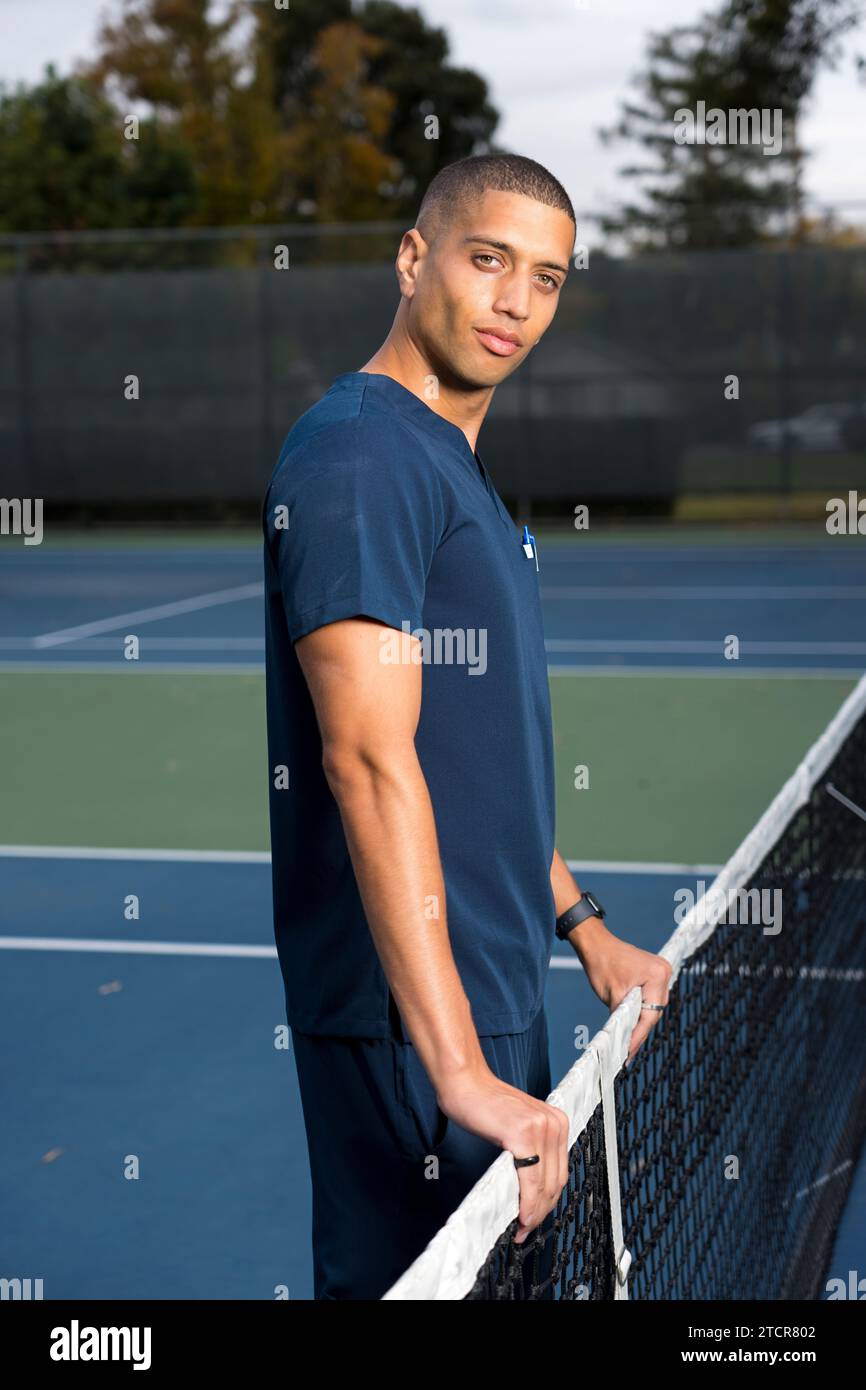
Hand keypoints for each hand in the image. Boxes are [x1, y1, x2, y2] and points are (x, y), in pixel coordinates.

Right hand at [436, 1067, 569, 1244]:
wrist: (466, 1083)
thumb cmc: (484, 1104)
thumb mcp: (519, 1125)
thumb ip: (532, 1149)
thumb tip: (534, 1189)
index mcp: (558, 1121)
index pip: (560, 1172)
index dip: (548, 1201)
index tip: (535, 1218)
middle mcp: (554, 1124)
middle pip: (555, 1182)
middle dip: (542, 1211)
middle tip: (525, 1231)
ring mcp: (540, 1128)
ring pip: (544, 1185)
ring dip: (534, 1213)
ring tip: (521, 1228)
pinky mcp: (523, 1135)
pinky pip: (530, 1180)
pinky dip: (527, 1203)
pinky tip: (520, 1216)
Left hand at [568, 918, 671, 1062]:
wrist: (596, 944)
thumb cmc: (602, 964)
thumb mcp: (612, 995)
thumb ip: (622, 1018)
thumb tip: (623, 1042)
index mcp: (657, 975)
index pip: (650, 1014)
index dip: (638, 1035)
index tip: (628, 1052)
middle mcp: (664, 973)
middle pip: (654, 1012)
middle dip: (640, 1031)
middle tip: (627, 1052)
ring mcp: (661, 972)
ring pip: (652, 1007)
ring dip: (640, 1023)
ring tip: (628, 1044)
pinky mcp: (654, 974)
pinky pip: (649, 998)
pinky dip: (640, 1011)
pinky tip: (631, 1025)